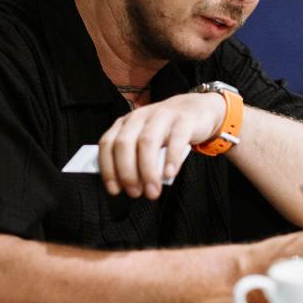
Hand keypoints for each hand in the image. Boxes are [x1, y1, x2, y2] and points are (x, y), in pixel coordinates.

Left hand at [98, 93, 224, 198]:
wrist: (195, 110)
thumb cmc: (165, 131)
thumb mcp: (144, 140)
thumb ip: (133, 158)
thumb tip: (125, 186)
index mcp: (125, 123)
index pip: (108, 144)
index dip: (108, 168)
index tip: (115, 190)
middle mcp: (139, 117)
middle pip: (124, 144)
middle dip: (127, 172)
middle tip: (135, 193)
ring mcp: (161, 116)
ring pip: (147, 142)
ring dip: (147, 170)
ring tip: (153, 191)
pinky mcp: (183, 119)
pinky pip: (176, 138)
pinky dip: (171, 158)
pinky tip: (169, 173)